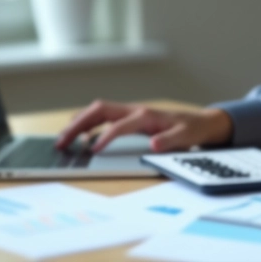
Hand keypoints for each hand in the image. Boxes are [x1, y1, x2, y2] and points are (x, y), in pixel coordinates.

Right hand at [54, 100, 232, 152]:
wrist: (200, 121)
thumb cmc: (191, 129)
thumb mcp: (185, 136)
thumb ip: (170, 140)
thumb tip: (154, 145)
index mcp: (146, 115)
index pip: (120, 124)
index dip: (105, 136)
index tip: (92, 151)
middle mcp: (134, 110)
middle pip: (99, 110)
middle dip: (78, 124)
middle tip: (61, 142)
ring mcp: (129, 112)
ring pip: (97, 112)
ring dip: (78, 123)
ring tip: (62, 140)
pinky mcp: (128, 118)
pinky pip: (102, 118)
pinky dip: (88, 125)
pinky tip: (79, 138)